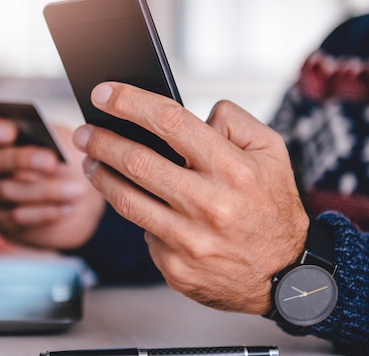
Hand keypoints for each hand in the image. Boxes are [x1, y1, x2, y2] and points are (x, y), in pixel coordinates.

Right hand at [0, 113, 104, 249]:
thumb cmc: (72, 164)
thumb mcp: (69, 144)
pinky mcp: (3, 222)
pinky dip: (43, 213)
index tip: (9, 132)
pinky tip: (66, 208)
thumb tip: (48, 138)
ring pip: (7, 191)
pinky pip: (15, 217)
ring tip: (75, 190)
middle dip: (22, 159)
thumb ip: (55, 136)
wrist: (83, 202)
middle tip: (51, 161)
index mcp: (6, 138)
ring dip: (44, 191)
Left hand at [72, 82, 308, 314]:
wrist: (285, 275)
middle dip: (101, 141)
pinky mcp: (176, 267)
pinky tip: (135, 204)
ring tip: (90, 161)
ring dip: (101, 176)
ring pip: (127, 200)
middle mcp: (209, 204)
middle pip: (137, 162)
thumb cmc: (273, 205)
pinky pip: (144, 232)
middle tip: (83, 132)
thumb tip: (195, 114)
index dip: (129, 102)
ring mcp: (189, 240)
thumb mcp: (272, 153)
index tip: (103, 93)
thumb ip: (235, 121)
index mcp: (232, 169)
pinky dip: (138, 215)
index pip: (170, 122)